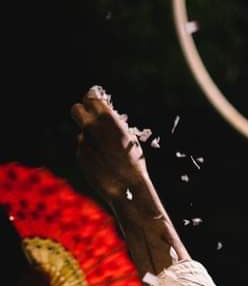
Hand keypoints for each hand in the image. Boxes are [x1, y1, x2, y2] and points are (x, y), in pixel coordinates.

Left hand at [70, 86, 150, 202]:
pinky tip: (104, 164)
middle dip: (82, 112)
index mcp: (105, 117)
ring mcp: (83, 142)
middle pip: (76, 110)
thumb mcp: (128, 137)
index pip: (90, 98)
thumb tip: (102, 117)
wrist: (127, 188)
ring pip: (82, 133)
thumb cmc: (134, 162)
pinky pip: (84, 149)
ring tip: (108, 153)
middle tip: (89, 119)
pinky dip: (91, 153)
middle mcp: (90, 127)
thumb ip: (111, 124)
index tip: (94, 101)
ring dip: (91, 138)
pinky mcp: (80, 156)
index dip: (92, 99)